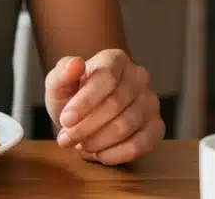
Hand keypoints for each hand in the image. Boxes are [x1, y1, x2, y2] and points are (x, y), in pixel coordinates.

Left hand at [44, 49, 163, 164]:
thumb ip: (61, 74)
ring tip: (81, 145)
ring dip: (99, 141)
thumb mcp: (58, 85)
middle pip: (116, 104)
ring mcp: (151, 102)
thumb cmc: (71, 96)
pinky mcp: (157, 127)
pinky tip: (100, 155)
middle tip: (67, 138)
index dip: (85, 102)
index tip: (66, 120)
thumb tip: (75, 64)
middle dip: (87, 126)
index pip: (106, 78)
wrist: (85, 115)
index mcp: (115, 59)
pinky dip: (117, 154)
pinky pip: (142, 144)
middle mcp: (138, 77)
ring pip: (127, 125)